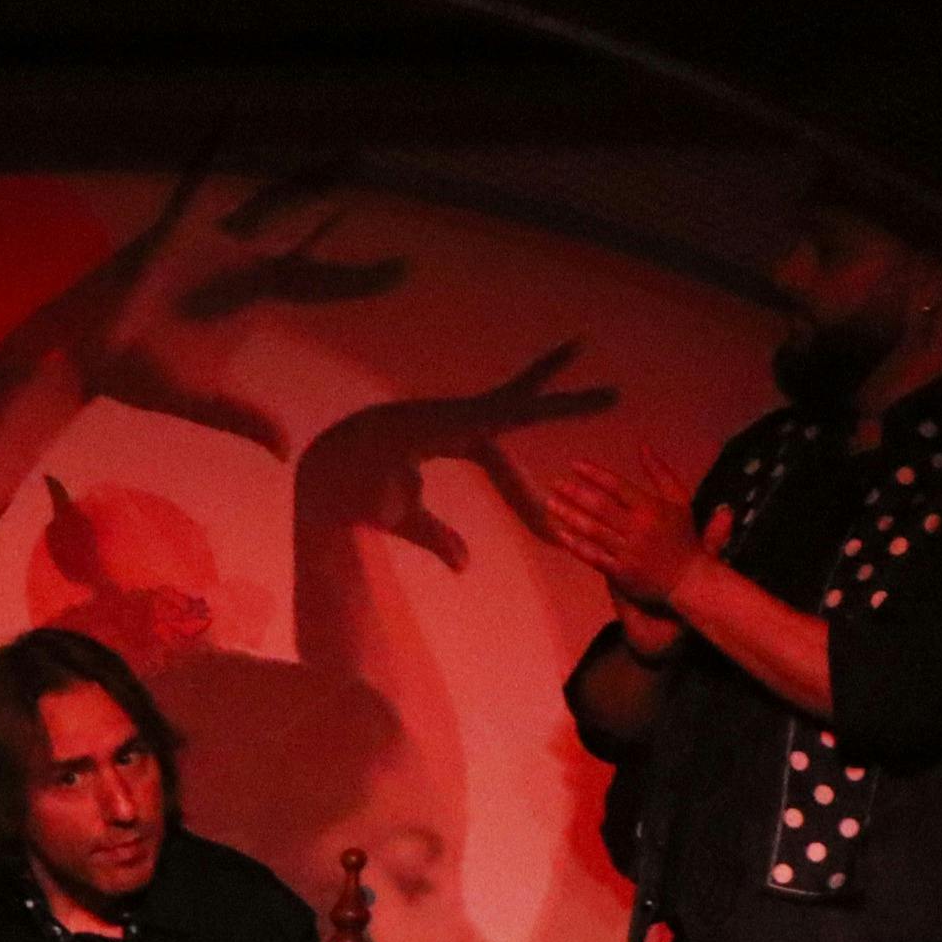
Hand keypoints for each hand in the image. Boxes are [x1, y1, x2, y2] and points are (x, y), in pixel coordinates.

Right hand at [37, 148, 410, 458]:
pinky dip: (212, 146)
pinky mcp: (174, 225)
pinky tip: (230, 112)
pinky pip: (197, 178)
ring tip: (329, 140)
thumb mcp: (199, 402)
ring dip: (295, 170)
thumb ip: (244, 420)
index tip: (407, 266)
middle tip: (369, 161)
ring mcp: (210, 239)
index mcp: (254, 300)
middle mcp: (240, 263)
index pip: (322, 282)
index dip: (364, 276)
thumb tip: (287, 453)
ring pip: (264, 195)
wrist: (86, 354)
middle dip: (332, 193)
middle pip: (301, 224)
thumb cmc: (140, 377)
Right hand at [293, 342, 622, 567]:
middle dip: (563, 404)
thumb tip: (467, 564)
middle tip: (615, 396)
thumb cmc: (358, 496)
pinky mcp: (450, 417)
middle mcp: (457, 418)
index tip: (556, 538)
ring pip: (519, 404)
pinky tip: (564, 376)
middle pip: (519, 410)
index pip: (498, 464)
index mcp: (449, 439)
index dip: (527, 501)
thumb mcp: (407, 520)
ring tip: (613, 397)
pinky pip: (499, 412)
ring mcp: (454, 413)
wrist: (326, 482)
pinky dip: (532, 399)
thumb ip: (439, 537)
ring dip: (564, 402)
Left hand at [540, 449, 714, 613]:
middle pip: (599, 507)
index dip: (593, 474)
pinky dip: (575, 544)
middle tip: (555, 484)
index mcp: (651, 508)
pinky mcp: (621, 572)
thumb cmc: (683, 537)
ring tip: (551, 504)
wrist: (689, 580)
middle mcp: (638, 528)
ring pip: (592, 530)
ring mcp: (628, 552)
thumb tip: (643, 446)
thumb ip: (660, 473)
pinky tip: (560, 533)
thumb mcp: (680, 500)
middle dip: (574, 494)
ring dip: (569, 516)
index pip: (616, 486)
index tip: (574, 465)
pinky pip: (593, 556)